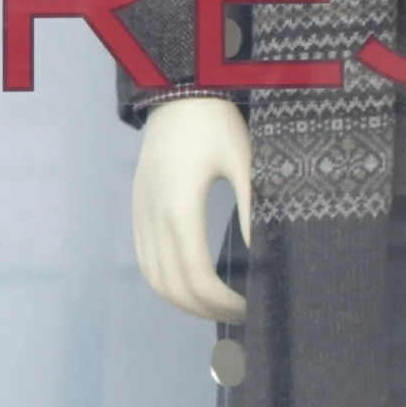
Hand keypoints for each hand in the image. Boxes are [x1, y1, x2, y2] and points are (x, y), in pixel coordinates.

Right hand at [131, 97, 253, 322]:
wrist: (177, 91)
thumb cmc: (217, 125)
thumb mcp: (245, 163)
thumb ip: (254, 211)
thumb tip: (267, 258)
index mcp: (181, 208)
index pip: (197, 276)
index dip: (223, 302)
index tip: (251, 307)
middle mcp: (154, 217)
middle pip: (173, 286)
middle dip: (207, 309)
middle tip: (241, 314)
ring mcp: (141, 214)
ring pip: (155, 278)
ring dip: (184, 301)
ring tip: (217, 305)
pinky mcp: (138, 209)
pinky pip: (146, 260)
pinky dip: (166, 283)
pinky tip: (191, 284)